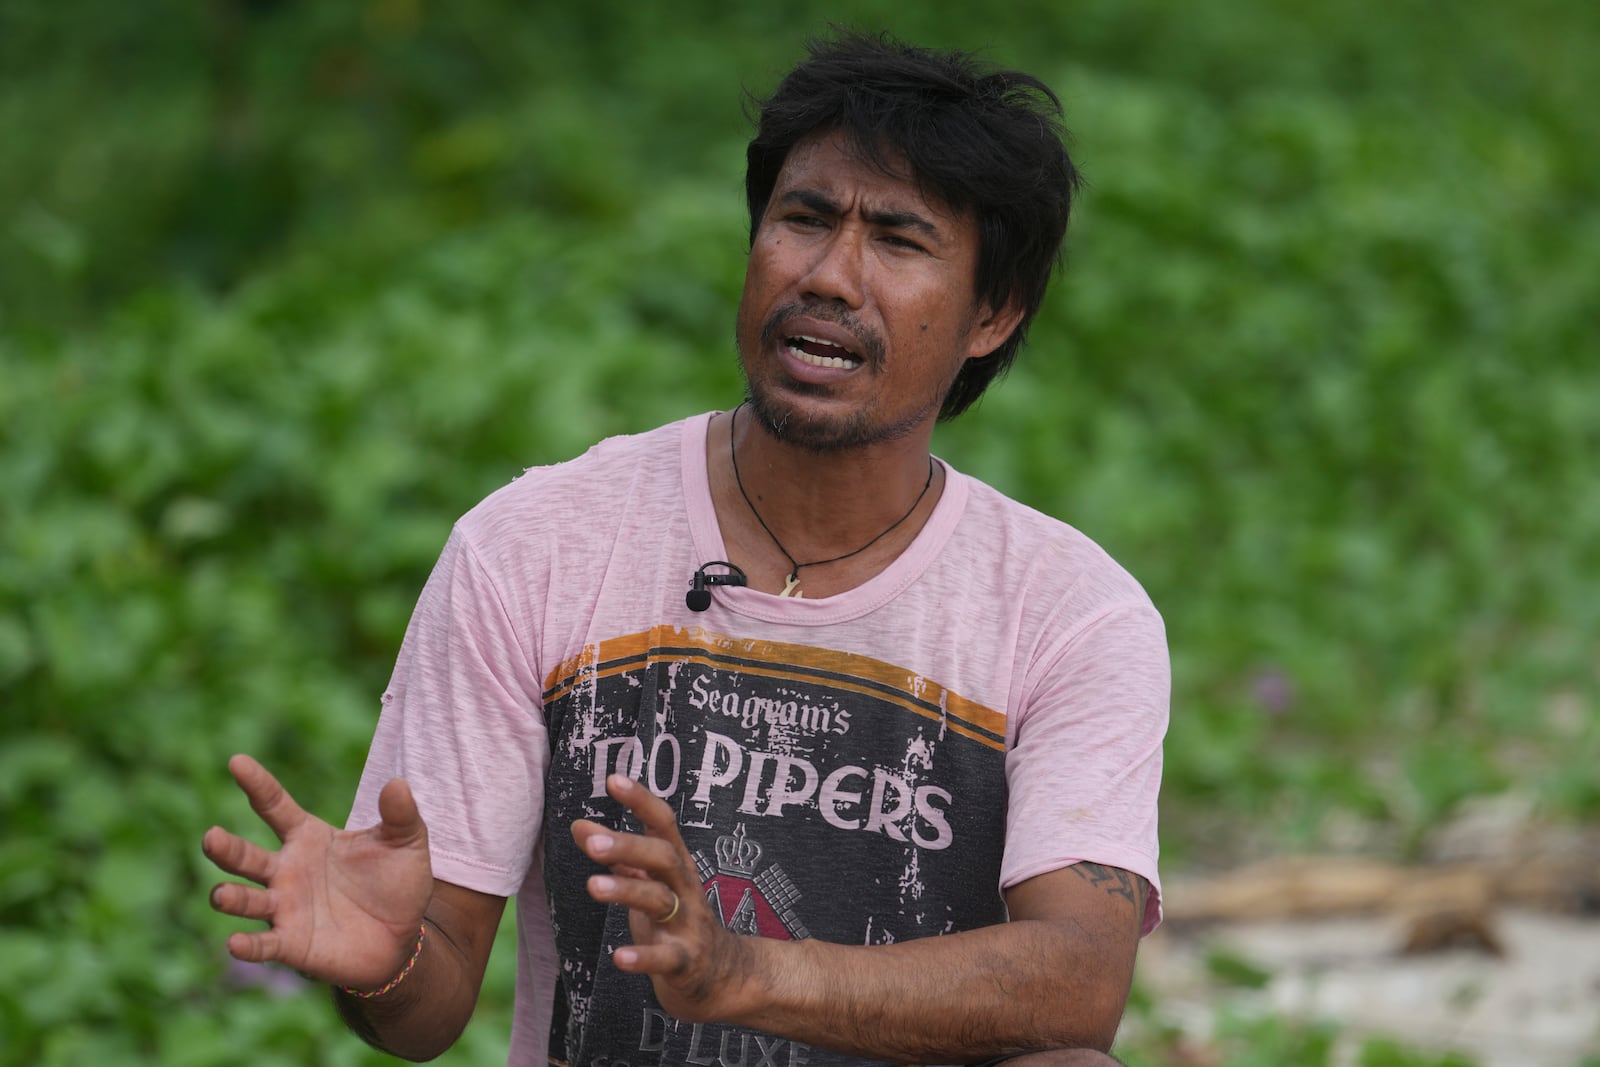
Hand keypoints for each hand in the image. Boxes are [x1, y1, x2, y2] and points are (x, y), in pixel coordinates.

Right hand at [202, 754, 433, 989]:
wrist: (402, 937)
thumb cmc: (396, 883)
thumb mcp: (406, 843)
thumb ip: (401, 814)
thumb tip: (398, 783)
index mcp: (309, 837)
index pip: (275, 805)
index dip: (257, 784)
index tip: (237, 761)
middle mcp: (286, 870)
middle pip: (245, 856)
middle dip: (225, 848)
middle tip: (211, 837)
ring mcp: (284, 908)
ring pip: (245, 899)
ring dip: (230, 897)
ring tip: (220, 894)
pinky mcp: (290, 944)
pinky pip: (262, 945)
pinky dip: (247, 945)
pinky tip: (234, 944)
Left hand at [571, 775, 759, 1023]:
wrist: (721, 975)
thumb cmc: (676, 919)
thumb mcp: (648, 883)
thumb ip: (617, 857)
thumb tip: (578, 825)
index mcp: (676, 865)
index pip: (663, 824)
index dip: (641, 801)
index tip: (613, 779)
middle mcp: (686, 888)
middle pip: (663, 857)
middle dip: (628, 846)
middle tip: (591, 842)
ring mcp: (689, 924)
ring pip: (660, 901)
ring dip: (627, 892)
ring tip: (592, 886)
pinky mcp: (687, 961)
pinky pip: (666, 957)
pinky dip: (643, 958)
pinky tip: (619, 957)